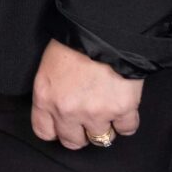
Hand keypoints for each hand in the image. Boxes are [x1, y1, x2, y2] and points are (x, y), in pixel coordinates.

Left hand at [29, 38, 143, 149]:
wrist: (103, 29)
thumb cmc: (74, 41)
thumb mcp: (48, 66)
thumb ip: (51, 91)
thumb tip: (57, 108)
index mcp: (45, 98)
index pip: (44, 132)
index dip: (56, 131)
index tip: (63, 126)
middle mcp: (68, 111)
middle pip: (73, 141)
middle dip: (81, 133)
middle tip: (87, 120)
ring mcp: (96, 113)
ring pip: (101, 139)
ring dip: (105, 127)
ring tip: (107, 111)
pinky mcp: (122, 110)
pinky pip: (127, 130)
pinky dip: (127, 122)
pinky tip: (123, 109)